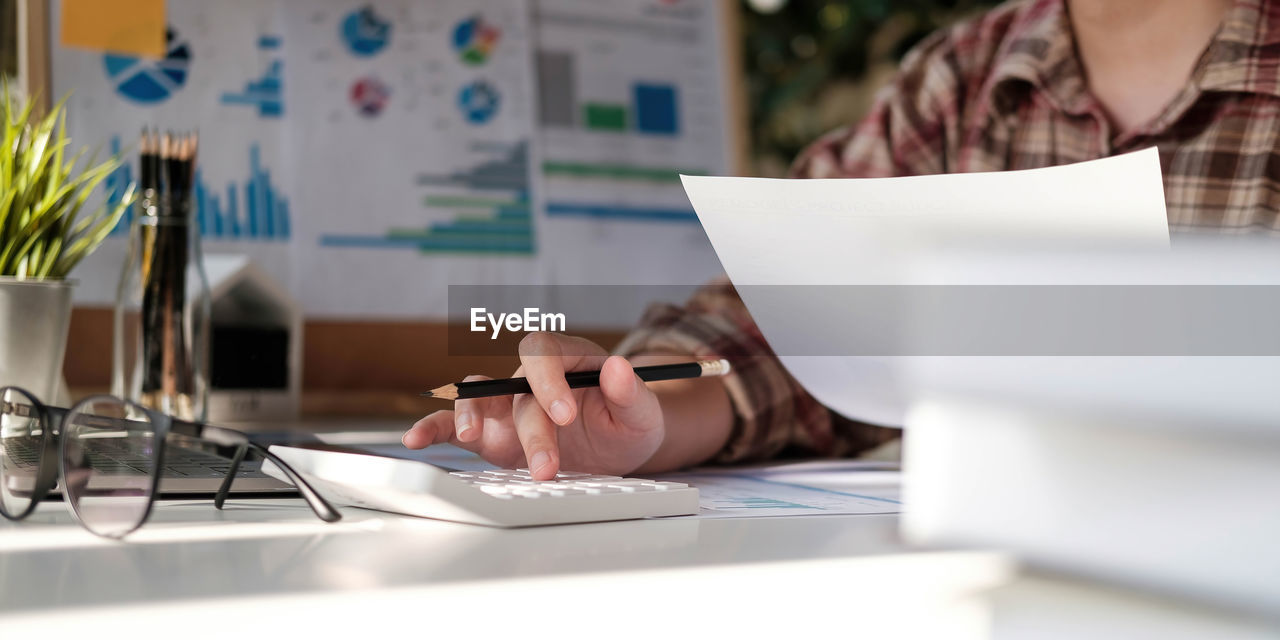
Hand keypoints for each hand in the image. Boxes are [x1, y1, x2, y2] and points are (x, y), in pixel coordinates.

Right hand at [402, 333, 665, 479]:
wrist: (621, 447)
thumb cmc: (630, 422)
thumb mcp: (642, 413)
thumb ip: (630, 391)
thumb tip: (617, 366)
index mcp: (568, 359)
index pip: (545, 353)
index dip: (547, 379)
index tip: (564, 414)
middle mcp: (532, 378)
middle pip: (516, 389)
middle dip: (531, 431)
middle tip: (548, 468)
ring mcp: (509, 405)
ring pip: (478, 396)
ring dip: (471, 415)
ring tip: (474, 437)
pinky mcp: (493, 434)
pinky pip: (455, 425)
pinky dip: (434, 429)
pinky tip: (416, 439)